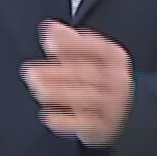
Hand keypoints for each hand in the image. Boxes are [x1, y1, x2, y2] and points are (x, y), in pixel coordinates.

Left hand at [22, 21, 136, 147]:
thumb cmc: (100, 81)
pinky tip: (48, 116)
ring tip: (39, 90)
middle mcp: (118, 81)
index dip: (72, 45)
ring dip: (58, 94)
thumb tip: (52, 28)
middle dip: (56, 73)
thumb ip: (70, 42)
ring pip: (85, 98)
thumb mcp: (91, 57)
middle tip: (31, 73)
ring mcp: (113, 105)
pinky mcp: (104, 127)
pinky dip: (64, 121)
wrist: (126, 114)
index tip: (49, 45)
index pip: (97, 48)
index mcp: (115, 59)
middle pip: (86, 74)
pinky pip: (84, 125)